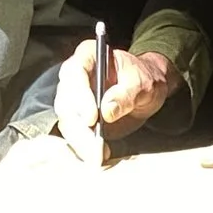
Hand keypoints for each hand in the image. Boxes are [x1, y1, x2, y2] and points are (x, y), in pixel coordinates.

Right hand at [56, 42, 176, 158]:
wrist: (146, 89)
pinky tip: (99, 155)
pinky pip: (74, 133)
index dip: (79, 95)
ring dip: (80, 140)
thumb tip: (107, 110)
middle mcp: (75, 76)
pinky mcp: (77, 118)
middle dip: (78, 126)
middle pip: (66, 101)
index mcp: (88, 56)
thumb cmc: (144, 78)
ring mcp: (73, 98)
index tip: (92, 117)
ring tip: (98, 155)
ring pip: (67, 121)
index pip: (74, 72)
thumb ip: (126, 94)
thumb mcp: (143, 83)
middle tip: (94, 145)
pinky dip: (84, 147)